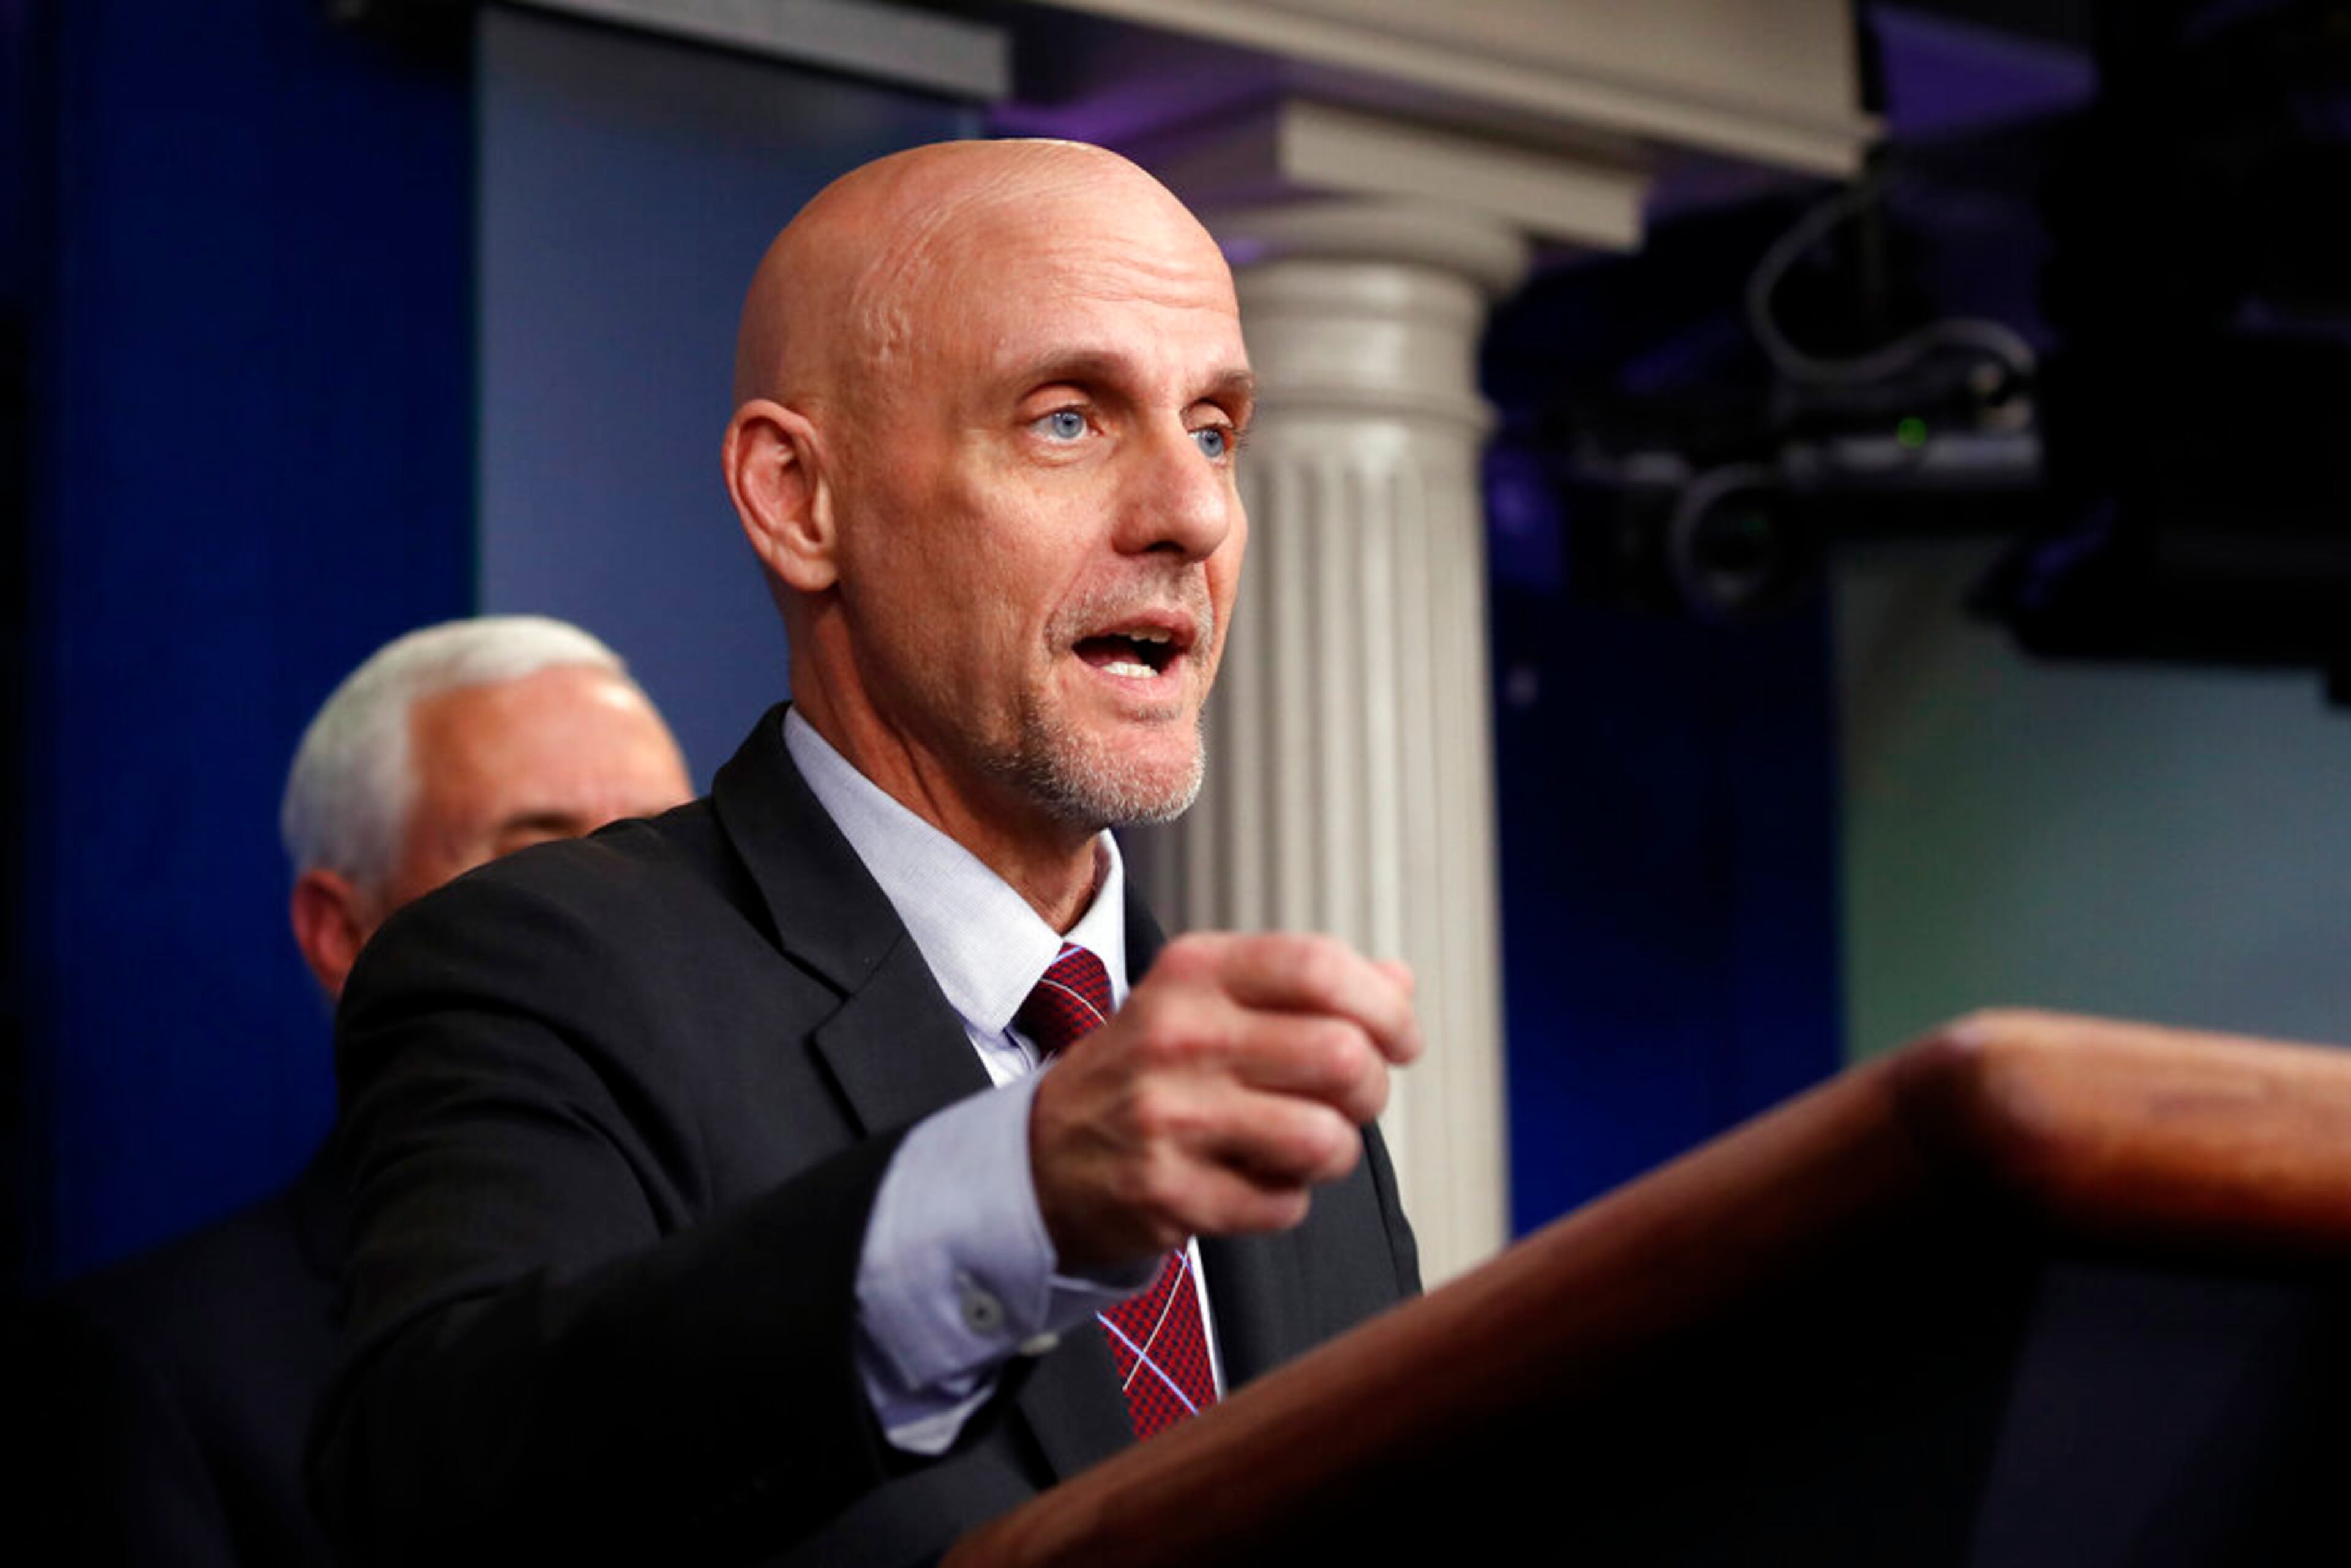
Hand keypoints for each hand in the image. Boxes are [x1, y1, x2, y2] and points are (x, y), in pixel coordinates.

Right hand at [1027, 932, 1422, 1273]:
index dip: (1386, 1008)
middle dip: (1370, 1089)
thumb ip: (1304, 985)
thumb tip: (1399, 981)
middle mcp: (1179, 1035)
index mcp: (1194, 971)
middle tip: (1349, 1100)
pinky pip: (1283, 1204)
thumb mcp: (1207, 999)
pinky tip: (1249, 1180)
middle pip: (1342, 1055)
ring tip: (1304, 1145)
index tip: (1401, 1039)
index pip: (1320, 967)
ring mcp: (1168, 1116)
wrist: (1042, 1153)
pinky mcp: (1166, 1192)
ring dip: (1334, 1151)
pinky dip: (1285, 1200)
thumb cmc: (1147, 1070)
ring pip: (1323, 1137)